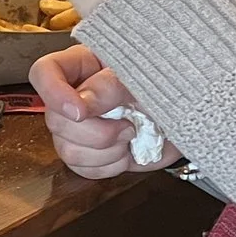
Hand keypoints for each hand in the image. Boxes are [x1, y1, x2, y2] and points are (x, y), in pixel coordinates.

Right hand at [31, 45, 180, 180]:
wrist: (191, 116)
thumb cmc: (169, 84)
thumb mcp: (142, 77)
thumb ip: (110, 86)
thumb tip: (80, 104)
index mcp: (81, 66)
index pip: (44, 73)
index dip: (52, 93)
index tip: (79, 112)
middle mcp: (75, 97)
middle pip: (54, 120)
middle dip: (94, 131)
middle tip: (127, 124)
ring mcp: (81, 128)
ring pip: (66, 150)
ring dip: (104, 150)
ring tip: (131, 135)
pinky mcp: (92, 155)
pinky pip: (82, 169)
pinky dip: (109, 166)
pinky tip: (127, 152)